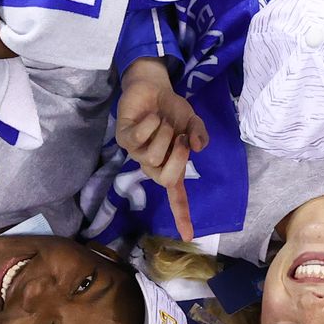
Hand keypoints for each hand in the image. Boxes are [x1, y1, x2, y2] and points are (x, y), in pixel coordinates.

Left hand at [116, 58, 207, 241]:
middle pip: (166, 178)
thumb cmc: (172, 110)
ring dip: (165, 134)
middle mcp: (152, 164)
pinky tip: (151, 116)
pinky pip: (137, 139)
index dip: (182, 214)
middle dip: (178, 157)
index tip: (188, 236)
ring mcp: (137, 152)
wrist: (153, 87)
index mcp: (170, 166)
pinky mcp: (124, 138)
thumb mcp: (192, 122)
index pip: (177, 196)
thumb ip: (199, 134)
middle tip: (181, 137)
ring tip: (163, 121)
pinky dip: (150, 124)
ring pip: (152, 156)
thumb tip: (198, 147)